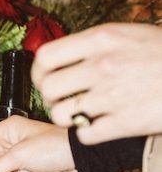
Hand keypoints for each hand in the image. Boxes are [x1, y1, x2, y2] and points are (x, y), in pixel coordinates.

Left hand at [33, 23, 161, 142]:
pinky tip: (101, 127)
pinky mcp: (123, 123)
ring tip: (82, 115)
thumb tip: (65, 57)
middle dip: (52, 98)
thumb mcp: (131, 35)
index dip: (39, 72)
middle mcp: (103, 66)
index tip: (46, 78)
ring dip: (67, 118)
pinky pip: (84, 136)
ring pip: (60, 115)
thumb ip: (96, 45)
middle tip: (64, 101)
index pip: (46, 57)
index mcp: (102, 39)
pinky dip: (88, 135)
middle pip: (48, 88)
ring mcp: (112, 96)